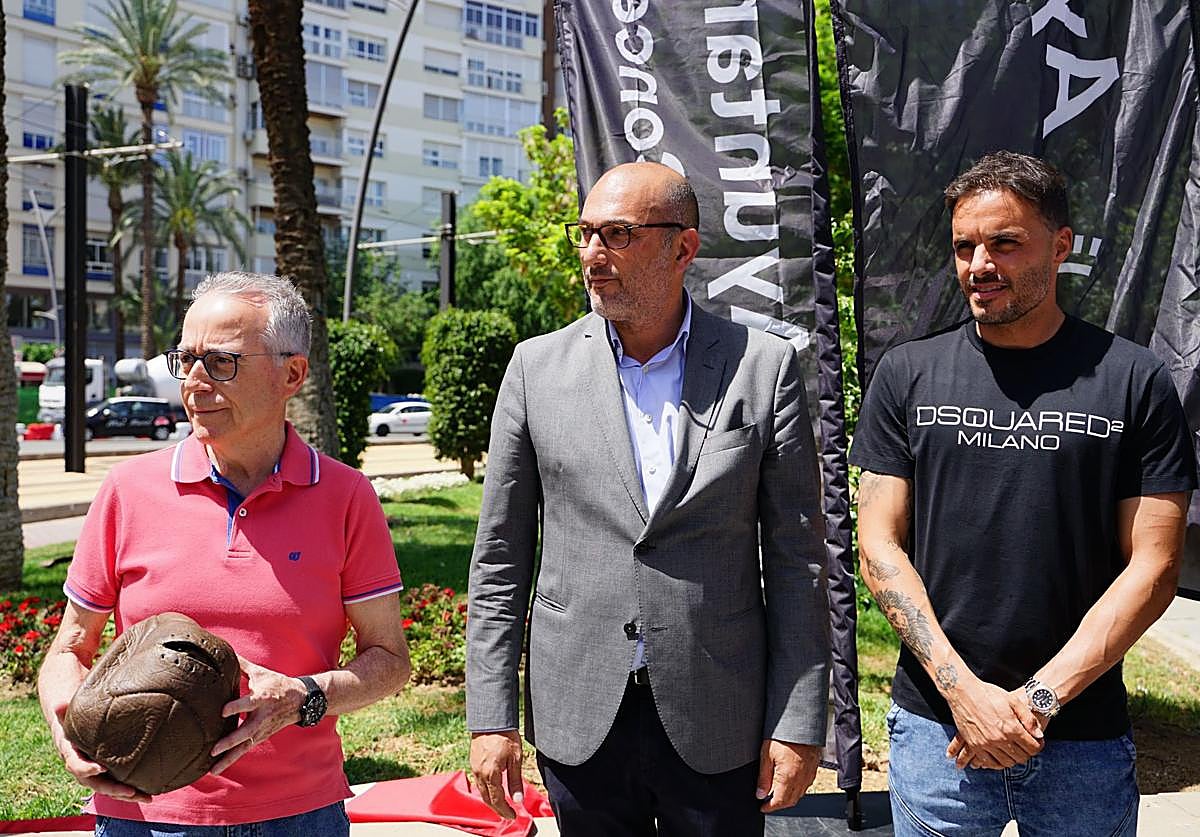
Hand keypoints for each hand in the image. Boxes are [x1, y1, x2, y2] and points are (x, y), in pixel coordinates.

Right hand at [49, 707, 151, 802]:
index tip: (100, 768)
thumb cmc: (71, 719)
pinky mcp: (106, 775)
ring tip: (146, 797)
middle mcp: (81, 769)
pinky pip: (116, 786)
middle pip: (95, 784)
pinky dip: (130, 793)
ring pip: (108, 790)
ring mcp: (93, 774)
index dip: (86, 768)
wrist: (70, 728)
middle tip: (130, 791)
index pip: (76, 765)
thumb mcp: (66, 715)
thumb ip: (63, 711)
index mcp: (70, 754)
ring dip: (126, 796)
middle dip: (112, 789)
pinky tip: (148, 795)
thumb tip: (59, 703)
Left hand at [210, 656, 307, 775]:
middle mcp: (262, 717)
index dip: (237, 707)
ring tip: (212, 770)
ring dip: (228, 758)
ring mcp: (262, 730)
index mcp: (263, 698)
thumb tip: (227, 651)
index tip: (223, 711)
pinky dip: (231, 759)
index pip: (249, 703)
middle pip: (246, 732)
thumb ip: (242, 665)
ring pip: (244, 746)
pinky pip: (244, 750)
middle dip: (230, 741)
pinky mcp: (260, 737)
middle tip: (214, 749)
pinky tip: (217, 768)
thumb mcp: (262, 673)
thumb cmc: (277, 684)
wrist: (301, 701)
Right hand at [470, 730, 523, 818]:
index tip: (513, 815)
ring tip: (501, 805)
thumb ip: (516, 781)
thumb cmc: (505, 735)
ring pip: (481, 791)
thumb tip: (518, 799)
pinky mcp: (473, 762)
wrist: (491, 718)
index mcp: (491, 773)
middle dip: (497, 809)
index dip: (505, 810)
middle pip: (487, 799)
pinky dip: (486, 790)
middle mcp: (480, 773)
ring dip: (491, 801)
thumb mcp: (516, 758)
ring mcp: (474, 768)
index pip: (497, 800)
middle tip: (507, 814)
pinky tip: (493, 789)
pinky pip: (478, 782)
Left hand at [756, 739, 820, 812]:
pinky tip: (790, 784)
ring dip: (788, 798)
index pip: (780, 802)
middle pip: (790, 801)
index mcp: (788, 777)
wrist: (800, 722)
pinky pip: (806, 785)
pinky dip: (797, 789)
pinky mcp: (814, 768)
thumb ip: (763, 777)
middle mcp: (801, 779)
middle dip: (779, 805)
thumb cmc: (783, 735)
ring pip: (799, 794)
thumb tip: (760, 794)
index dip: (770, 808)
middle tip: (768, 803)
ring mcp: (809, 774)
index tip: (763, 808)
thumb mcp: (767, 755)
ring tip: (777, 794)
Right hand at [945, 682, 1042, 768]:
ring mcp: (986, 744)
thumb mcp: (1013, 701)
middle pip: (1021, 758)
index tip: (1037, 741)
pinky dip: (996, 763)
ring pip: (1006, 763)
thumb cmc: (988, 694)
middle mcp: (999, 739)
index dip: (1038, 745)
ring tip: (1013, 750)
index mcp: (1012, 728)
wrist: (963, 692)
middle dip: (1027, 753)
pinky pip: (989, 762)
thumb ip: (1028, 718)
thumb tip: (1039, 735)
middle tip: (1025, 746)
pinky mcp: (974, 745)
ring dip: (1012, 759)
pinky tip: (999, 755)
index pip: (1033, 748)